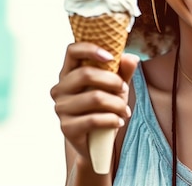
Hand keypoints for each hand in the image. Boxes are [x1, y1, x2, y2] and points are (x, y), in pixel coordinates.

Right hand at [51, 42, 139, 165]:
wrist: (96, 143)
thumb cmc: (103, 108)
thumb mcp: (115, 88)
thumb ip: (123, 72)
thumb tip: (131, 57)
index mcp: (68, 73)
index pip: (72, 51)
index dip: (91, 49)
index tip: (111, 57)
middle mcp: (60, 88)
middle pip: (85, 74)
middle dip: (113, 81)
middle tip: (125, 89)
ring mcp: (61, 108)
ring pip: (94, 98)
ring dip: (117, 103)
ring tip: (126, 110)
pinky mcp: (66, 127)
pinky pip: (93, 119)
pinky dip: (112, 119)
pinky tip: (119, 121)